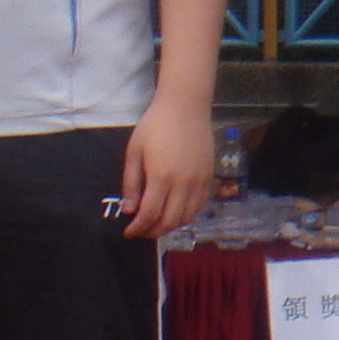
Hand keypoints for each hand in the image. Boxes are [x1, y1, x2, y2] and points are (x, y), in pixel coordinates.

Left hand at [119, 91, 216, 239]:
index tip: (129, 232)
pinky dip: (187, 214)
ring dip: (171, 226)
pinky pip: (199, 206)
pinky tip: (175, 210)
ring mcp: (199, 181)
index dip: (138, 228)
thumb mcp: (134, 151)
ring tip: (157, 223)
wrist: (185, 106)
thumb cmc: (155, 125)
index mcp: (161, 176)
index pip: (149, 214)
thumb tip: (129, 210)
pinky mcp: (209, 177)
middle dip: (153, 232)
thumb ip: (131, 183)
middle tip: (141, 231)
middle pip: (170, 221)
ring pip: (187, 218)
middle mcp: (183, 183)